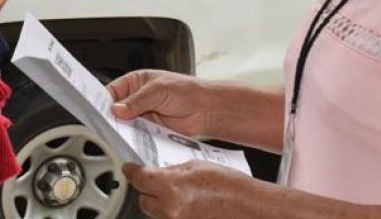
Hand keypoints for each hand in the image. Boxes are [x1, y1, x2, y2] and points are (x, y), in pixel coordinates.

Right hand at [107, 70, 211, 136]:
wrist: (204, 109)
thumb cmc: (185, 90)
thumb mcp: (157, 91)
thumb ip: (136, 101)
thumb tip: (117, 109)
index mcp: (136, 82)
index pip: (112, 91)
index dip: (103, 100)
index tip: (95, 110)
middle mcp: (136, 98)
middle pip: (116, 109)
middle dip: (111, 117)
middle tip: (104, 124)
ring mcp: (142, 114)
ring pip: (125, 124)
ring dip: (121, 129)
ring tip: (115, 133)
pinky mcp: (149, 129)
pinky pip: (136, 135)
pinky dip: (132, 138)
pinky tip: (129, 140)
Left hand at [123, 161, 253, 218]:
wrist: (250, 209)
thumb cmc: (232, 188)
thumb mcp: (198, 167)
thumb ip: (173, 171)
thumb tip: (158, 172)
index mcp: (172, 187)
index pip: (139, 179)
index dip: (132, 172)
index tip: (129, 169)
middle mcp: (171, 210)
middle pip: (143, 201)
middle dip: (148, 191)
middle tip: (160, 184)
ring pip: (155, 214)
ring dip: (162, 205)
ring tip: (182, 197)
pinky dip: (173, 214)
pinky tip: (187, 208)